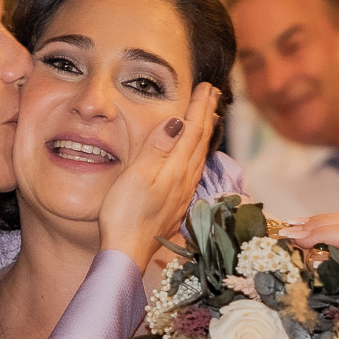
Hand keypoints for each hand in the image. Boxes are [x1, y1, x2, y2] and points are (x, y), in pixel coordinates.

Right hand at [98, 83, 220, 270]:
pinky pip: (195, 170)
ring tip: (210, 117)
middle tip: (213, 93)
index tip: (205, 86)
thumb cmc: (125, 215)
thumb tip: (177, 121)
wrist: (127, 252)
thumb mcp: (137, 176)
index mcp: (176, 169)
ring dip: (206, 133)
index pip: (193, 131)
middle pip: (201, 141)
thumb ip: (157, 148)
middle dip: (207, 115)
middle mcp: (185, 180)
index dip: (200, 107)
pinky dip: (199, 153)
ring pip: (200, 156)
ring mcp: (183, 194)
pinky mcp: (177, 204)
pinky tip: (196, 156)